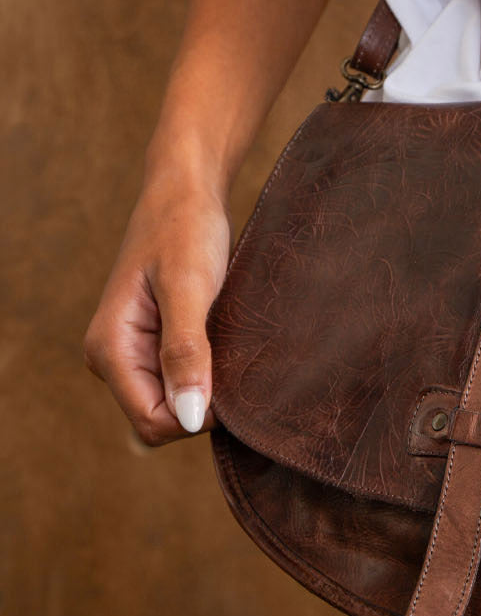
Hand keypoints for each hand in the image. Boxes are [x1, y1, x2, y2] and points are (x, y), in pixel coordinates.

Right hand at [83, 173, 231, 446]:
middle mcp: (115, 357)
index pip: (153, 423)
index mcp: (110, 348)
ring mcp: (134, 352)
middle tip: (234, 356)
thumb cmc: (185, 229)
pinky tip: (227, 345)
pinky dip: (210, 373)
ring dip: (208, 387)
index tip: (232, 380)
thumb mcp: (189, 288)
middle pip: (165, 419)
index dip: (197, 416)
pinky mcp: (155, 344)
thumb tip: (189, 416)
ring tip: (229, 343)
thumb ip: (185, 352)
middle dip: (202, 402)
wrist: (186, 192)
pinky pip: (184, 381)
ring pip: (176, 403)